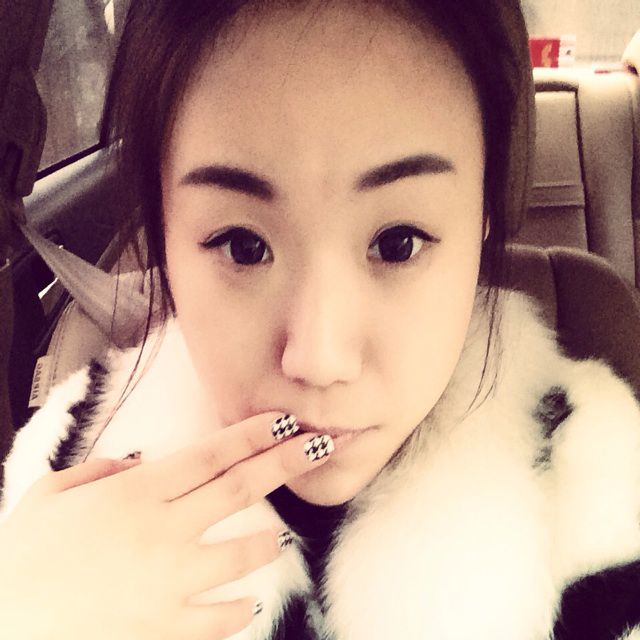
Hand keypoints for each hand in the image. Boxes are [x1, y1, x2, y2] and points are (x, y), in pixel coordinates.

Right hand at [0, 412, 330, 639]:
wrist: (2, 632)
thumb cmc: (20, 561)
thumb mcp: (48, 495)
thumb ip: (98, 471)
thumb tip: (136, 463)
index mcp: (136, 494)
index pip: (212, 453)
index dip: (254, 433)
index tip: (286, 420)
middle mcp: (163, 531)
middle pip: (242, 489)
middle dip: (287, 462)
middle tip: (320, 447)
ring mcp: (170, 582)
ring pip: (245, 553)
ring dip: (269, 541)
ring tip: (276, 535)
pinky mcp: (167, 628)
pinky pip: (222, 617)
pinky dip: (239, 607)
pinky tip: (243, 602)